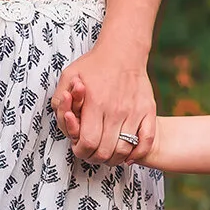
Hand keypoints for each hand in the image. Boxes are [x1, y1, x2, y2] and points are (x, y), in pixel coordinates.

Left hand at [53, 42, 158, 166]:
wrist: (123, 51)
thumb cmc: (93, 65)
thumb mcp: (68, 76)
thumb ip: (60, 101)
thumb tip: (66, 120)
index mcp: (95, 103)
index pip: (88, 142)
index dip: (81, 151)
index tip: (79, 147)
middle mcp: (116, 110)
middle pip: (105, 151)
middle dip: (94, 157)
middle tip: (91, 152)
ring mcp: (134, 112)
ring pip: (124, 149)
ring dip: (113, 158)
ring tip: (107, 153)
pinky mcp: (148, 111)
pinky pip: (146, 141)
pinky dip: (137, 153)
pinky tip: (128, 155)